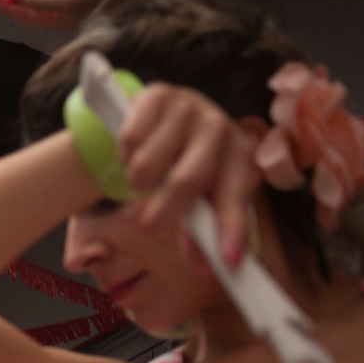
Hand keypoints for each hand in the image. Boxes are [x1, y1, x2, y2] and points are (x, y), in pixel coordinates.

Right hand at [119, 83, 262, 262]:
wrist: (158, 120)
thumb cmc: (180, 165)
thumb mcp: (195, 198)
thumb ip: (200, 230)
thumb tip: (204, 268)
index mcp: (239, 157)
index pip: (237, 197)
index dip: (231, 229)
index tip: (226, 262)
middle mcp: (221, 128)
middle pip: (187, 180)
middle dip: (165, 210)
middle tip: (148, 227)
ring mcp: (190, 108)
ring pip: (148, 164)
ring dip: (137, 182)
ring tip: (143, 179)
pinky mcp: (157, 94)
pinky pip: (129, 140)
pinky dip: (124, 156)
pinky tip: (134, 151)